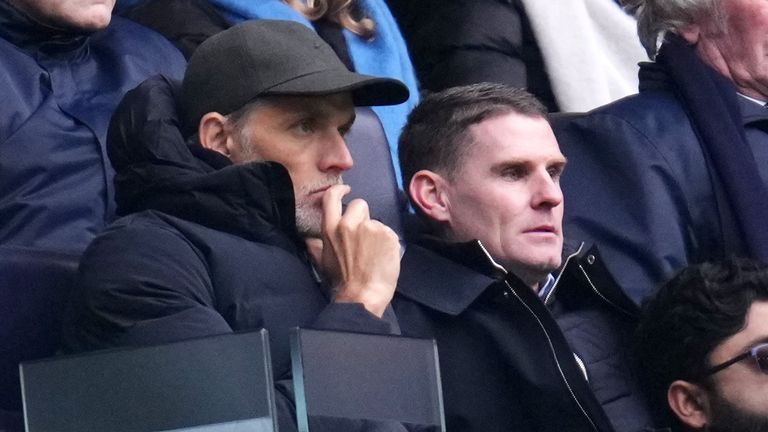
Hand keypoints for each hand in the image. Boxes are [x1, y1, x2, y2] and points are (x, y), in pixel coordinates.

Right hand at [316, 185, 400, 316]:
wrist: (363, 295)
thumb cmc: (342, 282)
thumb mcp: (323, 262)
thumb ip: (316, 247)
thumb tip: (308, 240)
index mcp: (331, 229)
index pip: (332, 198)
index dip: (340, 191)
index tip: (346, 191)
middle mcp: (349, 224)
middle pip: (360, 205)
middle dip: (363, 216)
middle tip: (364, 237)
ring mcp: (370, 228)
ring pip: (376, 221)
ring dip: (376, 233)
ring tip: (374, 253)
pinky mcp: (388, 235)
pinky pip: (390, 233)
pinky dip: (388, 243)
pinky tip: (383, 257)